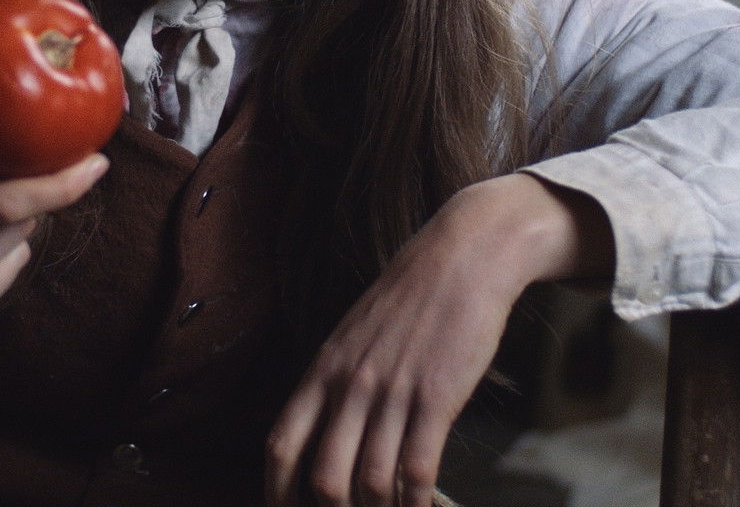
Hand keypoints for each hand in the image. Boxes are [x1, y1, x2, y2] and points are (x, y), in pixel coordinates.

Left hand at [263, 174, 608, 506]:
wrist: (462, 256)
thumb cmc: (411, 295)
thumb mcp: (354, 334)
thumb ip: (338, 380)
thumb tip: (328, 429)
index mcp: (323, 369)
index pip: (281, 444)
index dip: (277, 492)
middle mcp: (350, 385)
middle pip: (323, 478)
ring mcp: (392, 393)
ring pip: (370, 482)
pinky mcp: (436, 398)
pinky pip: (417, 470)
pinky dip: (417, 502)